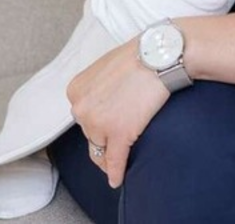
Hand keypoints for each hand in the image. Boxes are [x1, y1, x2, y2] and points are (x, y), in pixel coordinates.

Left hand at [67, 39, 169, 188]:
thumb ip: (97, 88)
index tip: (105, 124)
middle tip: (117, 137)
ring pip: (101, 149)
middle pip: (90, 133)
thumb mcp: (105, 67)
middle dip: (103, 136)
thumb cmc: (138, 56)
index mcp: (75, 90)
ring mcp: (98, 124)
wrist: (159, 55)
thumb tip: (103, 103)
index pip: (82, 116)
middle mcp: (81, 108)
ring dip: (109, 155)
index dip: (96, 121)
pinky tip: (117, 179)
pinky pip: (114, 161)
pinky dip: (115, 173)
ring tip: (116, 162)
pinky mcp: (118, 135)